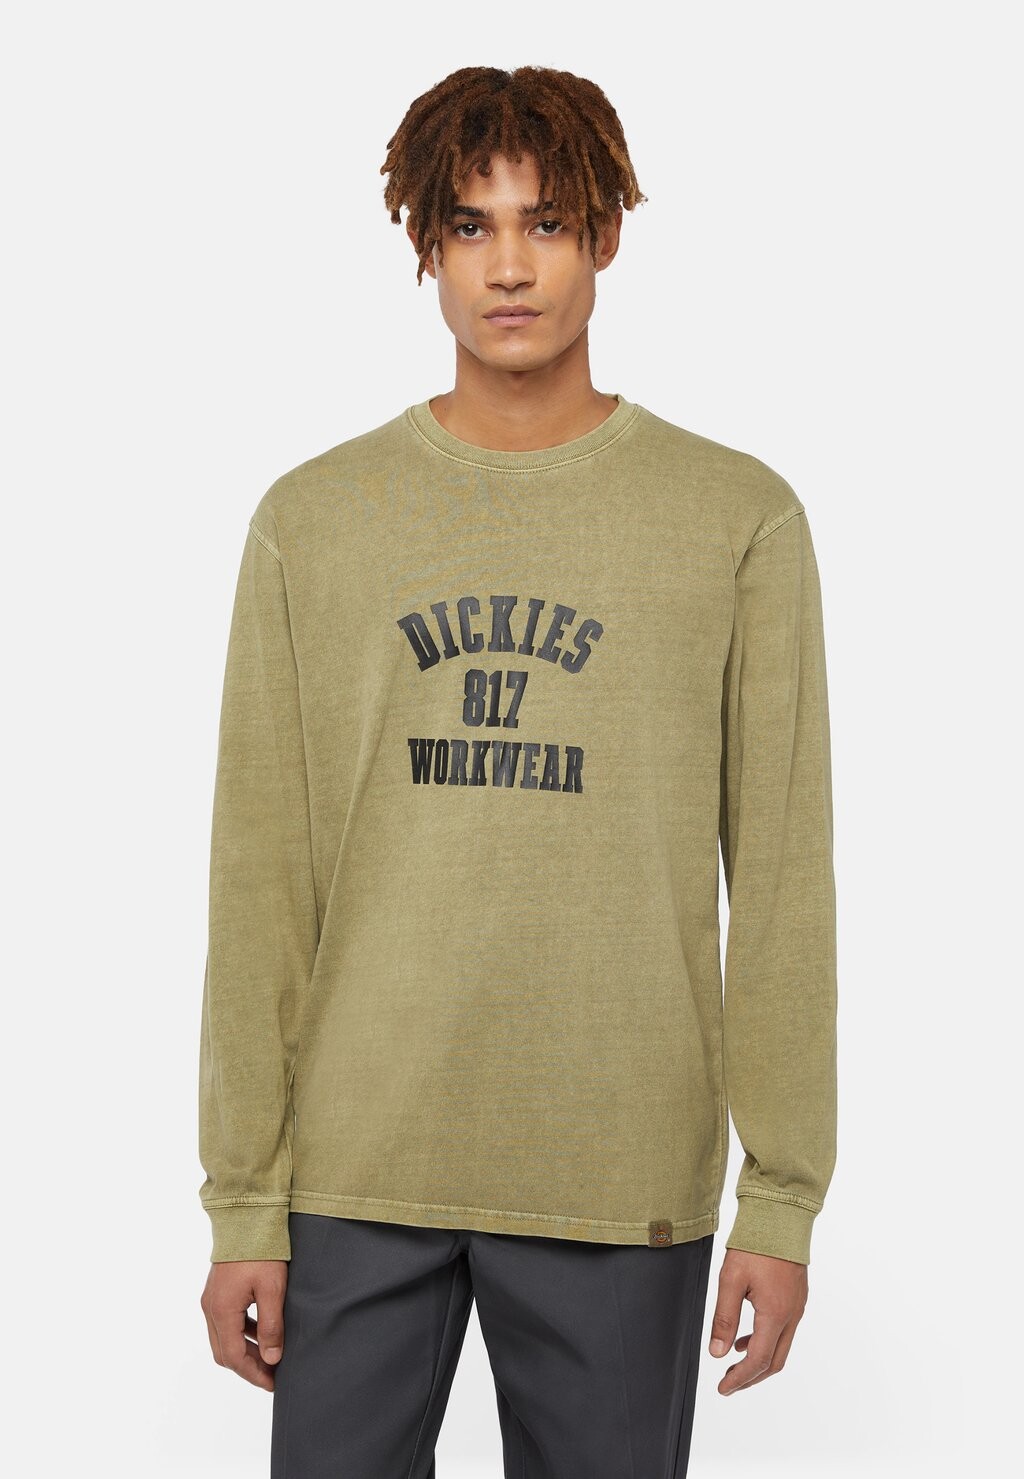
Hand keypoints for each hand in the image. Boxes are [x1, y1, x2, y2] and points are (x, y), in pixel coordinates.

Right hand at [201, 1259, 288, 1390]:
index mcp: (222, 1311)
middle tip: (272, 1374)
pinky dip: (241, 1333)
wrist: (246, 1218)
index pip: (234, 1357)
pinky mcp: (216, 1291)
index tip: (273, 1383)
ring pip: (223, 1339)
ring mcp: (211, 1299)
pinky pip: (225, 1322)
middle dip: (248, 1367)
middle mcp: (210, 1308)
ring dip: (244, 1351)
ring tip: (269, 1356)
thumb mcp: (272, 1290)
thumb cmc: (261, 1252)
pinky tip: (260, 1331)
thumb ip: (271, 1326)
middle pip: (224, 1352)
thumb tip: (271, 1359)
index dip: (254, 1374)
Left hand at [707, 1247, 807, 1394]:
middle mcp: (791, 1315)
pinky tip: (747, 1338)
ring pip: (781, 1347)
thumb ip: (724, 1318)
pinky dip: (766, 1342)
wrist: (780, 1217)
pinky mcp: (796, 1298)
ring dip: (759, 1360)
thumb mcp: (731, 1280)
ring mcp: (797, 1307)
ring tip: (734, 1363)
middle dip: (751, 1377)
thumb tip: (717, 1352)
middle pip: (774, 1361)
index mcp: (775, 1314)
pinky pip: (784, 1331)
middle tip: (729, 1383)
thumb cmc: (756, 1244)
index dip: (741, 1379)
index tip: (724, 1388)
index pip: (758, 1360)